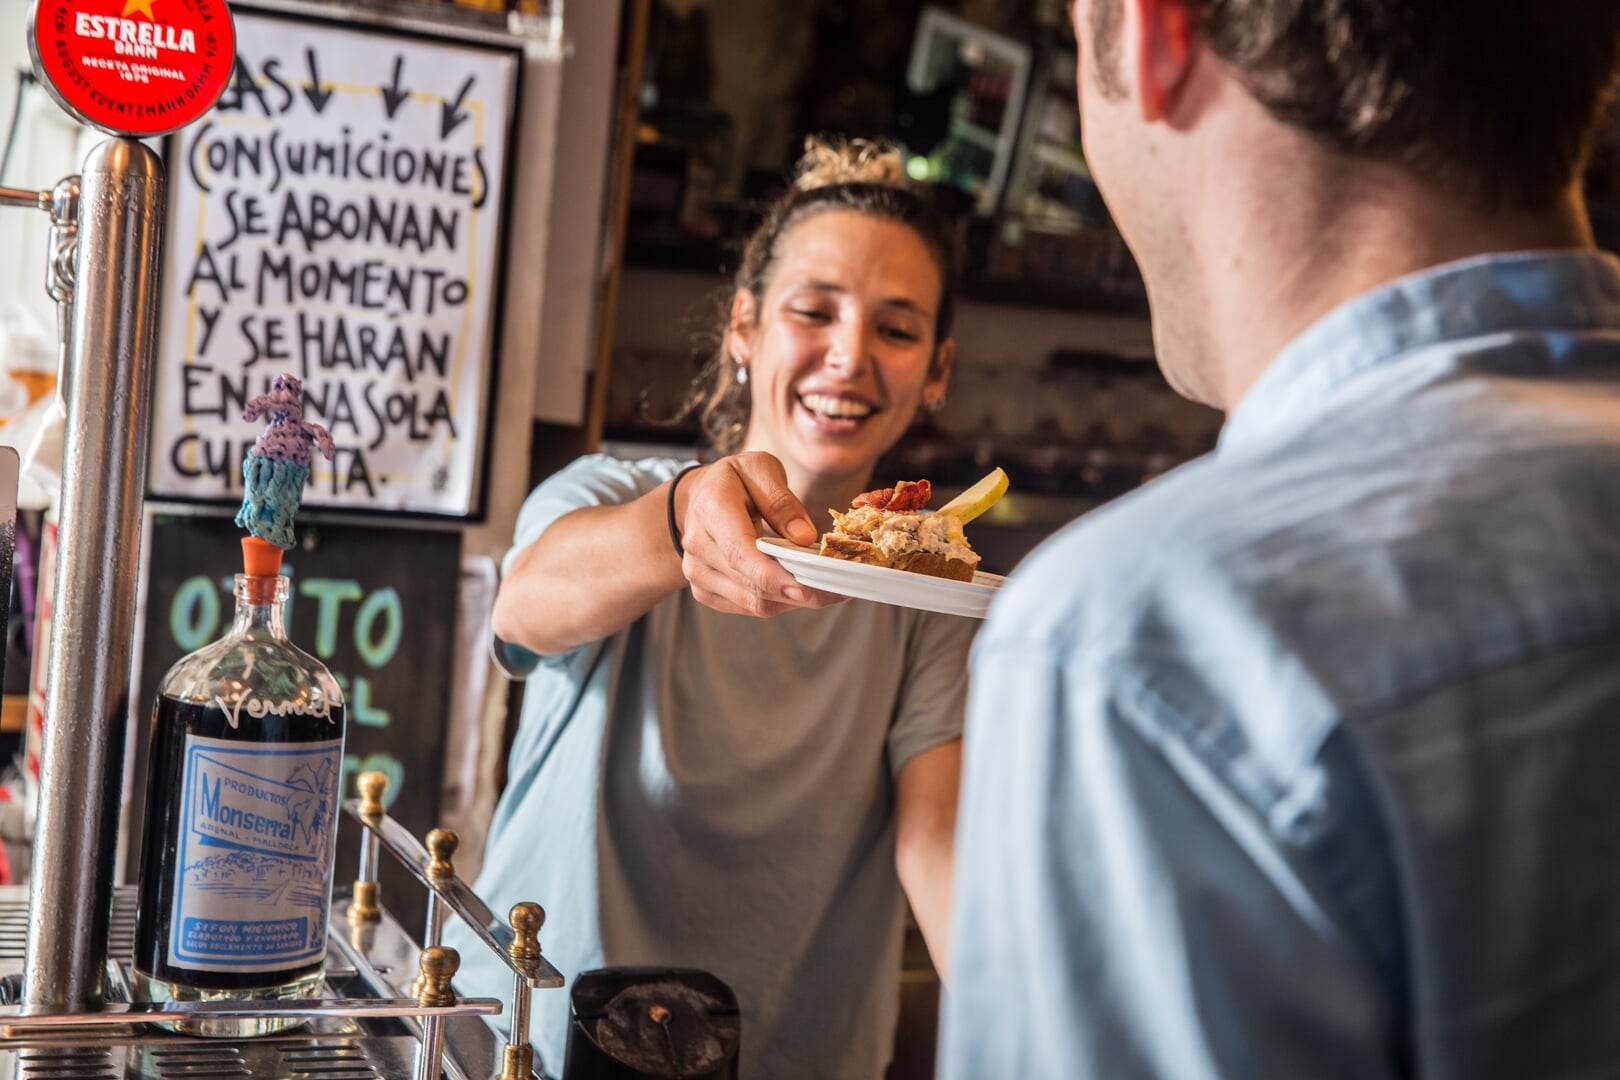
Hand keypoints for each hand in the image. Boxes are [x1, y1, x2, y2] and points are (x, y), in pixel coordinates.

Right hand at [676, 453, 848, 616]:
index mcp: (711, 509)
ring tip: (826, 589)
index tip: (807, 589)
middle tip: (839, 590)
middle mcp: (697, 546)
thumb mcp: (760, 469)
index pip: (740, 553)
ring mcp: (697, 572)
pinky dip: (779, 602)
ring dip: (793, 601)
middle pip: (751, 584)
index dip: (774, 576)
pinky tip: (798, 588)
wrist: (698, 497)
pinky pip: (748, 606)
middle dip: (799, 592)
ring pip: (753, 602)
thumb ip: (781, 500)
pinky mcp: (705, 590)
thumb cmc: (734, 479)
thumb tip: (804, 537)